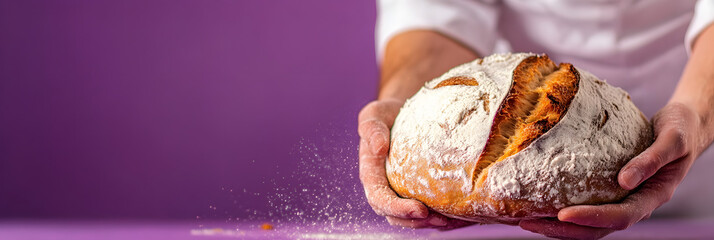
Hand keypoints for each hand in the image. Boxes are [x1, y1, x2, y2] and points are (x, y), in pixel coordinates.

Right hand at [358, 99, 475, 229]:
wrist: (400, 113)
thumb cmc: (386, 114)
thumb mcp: (374, 114)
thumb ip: (371, 129)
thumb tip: (378, 148)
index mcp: (371, 175)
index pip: (380, 199)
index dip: (398, 209)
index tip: (419, 209)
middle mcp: (384, 188)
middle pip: (396, 216)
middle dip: (418, 222)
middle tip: (441, 219)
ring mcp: (400, 192)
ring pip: (412, 219)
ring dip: (431, 224)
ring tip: (453, 221)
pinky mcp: (415, 192)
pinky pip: (426, 210)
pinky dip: (442, 217)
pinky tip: (459, 215)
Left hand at [519, 103, 709, 238]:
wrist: (684, 127)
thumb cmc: (680, 131)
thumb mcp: (672, 140)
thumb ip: (652, 160)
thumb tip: (624, 180)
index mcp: (652, 197)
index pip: (620, 217)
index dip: (591, 218)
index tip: (562, 214)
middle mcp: (634, 203)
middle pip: (597, 228)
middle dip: (562, 230)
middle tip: (527, 223)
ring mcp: (621, 199)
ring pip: (588, 222)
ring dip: (557, 224)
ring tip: (524, 218)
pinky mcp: (610, 190)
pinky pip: (585, 203)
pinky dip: (562, 206)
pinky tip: (539, 200)